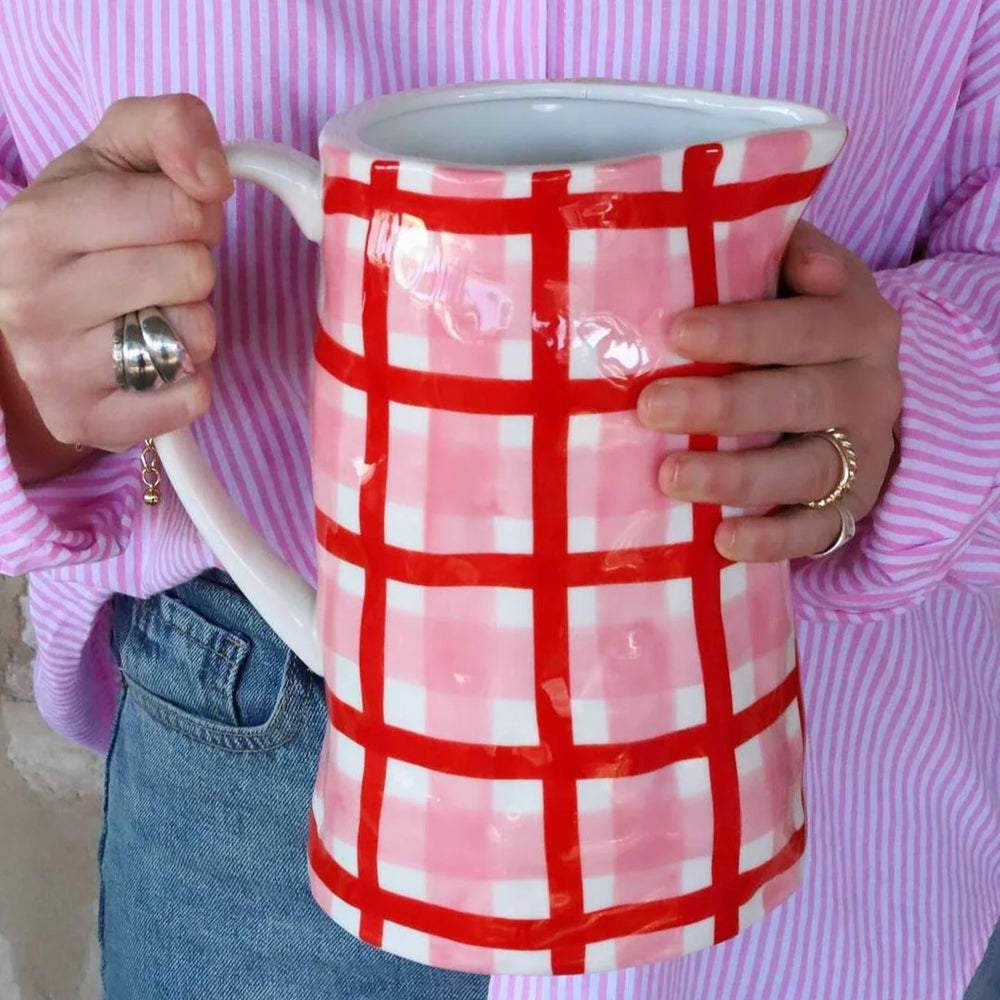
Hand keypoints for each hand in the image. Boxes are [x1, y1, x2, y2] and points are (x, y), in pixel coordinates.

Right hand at [0, 94, 232, 482]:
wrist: (39, 316)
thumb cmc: (88, 231)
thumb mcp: (116, 157)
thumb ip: (168, 127)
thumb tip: (212, 173)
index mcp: (35, 225)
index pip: (176, 208)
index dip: (195, 211)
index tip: (170, 221)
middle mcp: (31, 301)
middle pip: (189, 272)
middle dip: (195, 266)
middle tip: (165, 272)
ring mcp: (55, 370)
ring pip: (192, 338)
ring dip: (195, 324)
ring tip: (158, 314)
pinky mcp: (89, 422)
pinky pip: (188, 399)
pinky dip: (193, 382)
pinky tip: (161, 362)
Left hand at [636, 222, 902, 561]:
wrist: (853, 394)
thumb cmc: (793, 328)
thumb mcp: (791, 280)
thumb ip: (769, 256)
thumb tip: (738, 233)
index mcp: (858, 323)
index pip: (806, 324)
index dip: (746, 330)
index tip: (678, 332)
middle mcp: (869, 388)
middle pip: (801, 398)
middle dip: (724, 404)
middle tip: (651, 406)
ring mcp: (863, 452)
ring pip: (805, 468)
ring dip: (737, 476)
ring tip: (670, 476)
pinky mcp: (849, 507)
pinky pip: (816, 530)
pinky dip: (773, 540)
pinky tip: (722, 540)